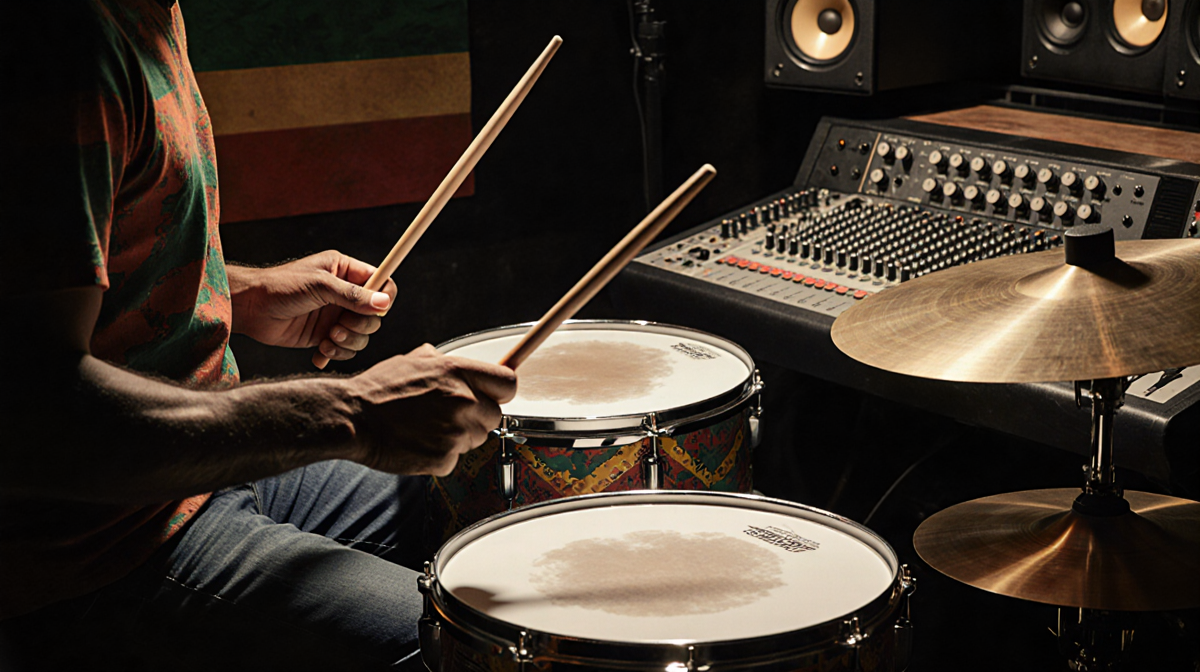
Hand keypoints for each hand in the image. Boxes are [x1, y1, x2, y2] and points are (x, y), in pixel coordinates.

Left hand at [227, 251, 397, 360]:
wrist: (250, 309)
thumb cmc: (280, 287)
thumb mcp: (319, 286)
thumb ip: (353, 295)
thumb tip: (384, 303)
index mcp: (346, 271)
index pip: (382, 282)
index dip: (384, 298)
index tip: (375, 310)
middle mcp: (345, 294)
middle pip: (375, 315)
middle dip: (360, 326)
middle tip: (339, 327)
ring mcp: (335, 315)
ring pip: (362, 335)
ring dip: (348, 342)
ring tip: (327, 339)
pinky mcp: (325, 335)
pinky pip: (345, 349)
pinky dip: (336, 353)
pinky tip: (319, 352)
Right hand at [348, 344, 516, 474]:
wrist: (352, 417)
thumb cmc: (378, 389)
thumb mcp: (413, 360)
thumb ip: (440, 361)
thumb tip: (447, 359)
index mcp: (458, 372)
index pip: (508, 383)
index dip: (501, 391)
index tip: (493, 395)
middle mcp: (463, 400)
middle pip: (495, 416)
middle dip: (477, 417)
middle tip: (449, 416)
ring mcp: (455, 431)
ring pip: (476, 439)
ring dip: (459, 437)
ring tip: (428, 428)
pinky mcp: (444, 458)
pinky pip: (454, 459)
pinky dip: (440, 455)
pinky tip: (419, 443)